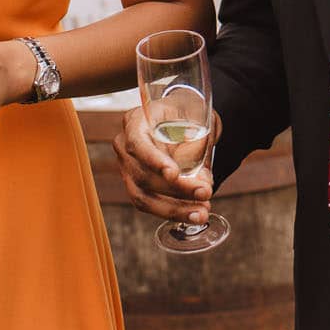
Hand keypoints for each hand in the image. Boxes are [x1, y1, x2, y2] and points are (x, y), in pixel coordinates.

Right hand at [114, 106, 217, 222]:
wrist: (182, 119)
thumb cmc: (188, 115)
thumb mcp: (198, 120)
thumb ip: (199, 149)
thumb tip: (204, 183)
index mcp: (136, 121)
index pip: (137, 143)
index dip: (154, 161)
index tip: (174, 174)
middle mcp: (124, 145)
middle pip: (142, 175)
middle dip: (177, 190)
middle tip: (205, 194)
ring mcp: (127, 168)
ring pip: (143, 197)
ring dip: (174, 209)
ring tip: (201, 213)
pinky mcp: (135, 186)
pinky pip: (149, 204)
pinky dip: (172, 211)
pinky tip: (192, 214)